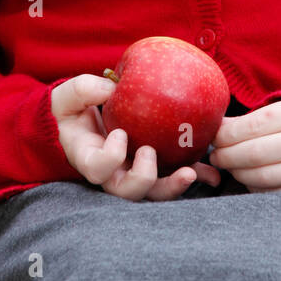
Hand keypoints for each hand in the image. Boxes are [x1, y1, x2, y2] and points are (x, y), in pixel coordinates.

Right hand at [51, 74, 221, 200]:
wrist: (83, 119)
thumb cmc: (73, 109)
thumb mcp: (68, 96)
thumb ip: (83, 90)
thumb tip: (109, 89)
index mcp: (88, 157)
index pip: (98, 169)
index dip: (110, 158)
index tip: (120, 134)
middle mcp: (112, 173)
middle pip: (128, 192)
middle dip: (144, 179)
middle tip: (150, 153)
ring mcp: (133, 172)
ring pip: (154, 192)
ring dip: (173, 186)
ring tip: (191, 173)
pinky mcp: (155, 167)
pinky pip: (174, 175)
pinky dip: (195, 176)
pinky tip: (212, 174)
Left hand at [208, 98, 280, 190]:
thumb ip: (252, 117)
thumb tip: (218, 128)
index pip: (252, 126)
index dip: (227, 134)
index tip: (215, 137)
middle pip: (254, 154)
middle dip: (227, 156)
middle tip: (216, 156)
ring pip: (261, 176)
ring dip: (238, 173)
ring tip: (231, 167)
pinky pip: (273, 192)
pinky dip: (255, 187)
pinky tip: (250, 178)